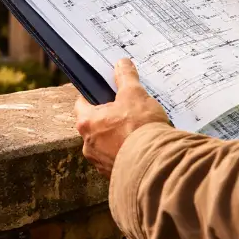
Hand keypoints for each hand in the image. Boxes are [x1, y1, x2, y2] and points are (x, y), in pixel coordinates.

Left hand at [75, 59, 169, 177]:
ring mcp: (100, 162)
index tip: (105, 92)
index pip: (82, 104)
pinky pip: (117, 159)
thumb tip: (121, 64)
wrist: (156, 163)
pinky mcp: (114, 175)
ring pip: (105, 144)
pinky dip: (126, 152)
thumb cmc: (140, 127)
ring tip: (136, 130)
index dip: (93, 95)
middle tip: (125, 111)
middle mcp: (88, 145)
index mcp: (86, 123)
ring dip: (117, 137)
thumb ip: (125, 77)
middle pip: (94, 125)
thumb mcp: (134, 94)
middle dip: (108, 118)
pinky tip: (141, 146)